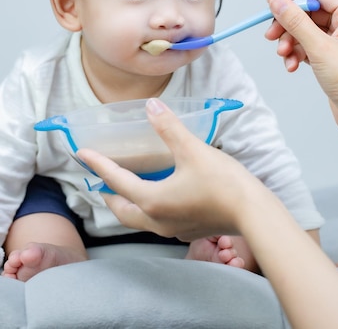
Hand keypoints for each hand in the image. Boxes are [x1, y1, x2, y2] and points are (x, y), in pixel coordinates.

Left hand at [76, 98, 262, 240]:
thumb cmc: (223, 182)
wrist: (254, 212)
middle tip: (100, 180)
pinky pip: (159, 223)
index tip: (83, 155)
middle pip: (122, 210)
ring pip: (139, 220)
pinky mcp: (189, 231)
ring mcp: (173, 230)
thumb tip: (151, 106)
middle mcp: (157, 220)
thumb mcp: (192, 149)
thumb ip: (169, 127)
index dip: (98, 165)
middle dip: (109, 195)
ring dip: (127, 206)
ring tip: (126, 190)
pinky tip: (159, 199)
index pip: (116, 180)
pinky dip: (148, 211)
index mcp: (152, 200)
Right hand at [265, 0, 337, 137]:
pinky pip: (307, 46)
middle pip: (308, 11)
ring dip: (289, 41)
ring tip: (284, 56)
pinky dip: (296, 53)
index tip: (272, 4)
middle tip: (271, 36)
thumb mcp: (319, 48)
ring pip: (305, 30)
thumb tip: (276, 1)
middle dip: (287, 23)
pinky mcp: (331, 57)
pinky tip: (292, 66)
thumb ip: (295, 22)